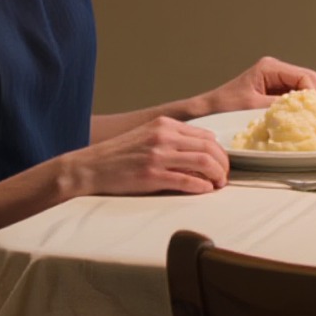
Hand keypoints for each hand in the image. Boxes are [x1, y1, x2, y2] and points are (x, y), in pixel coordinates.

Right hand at [63, 115, 228, 195]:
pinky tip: (205, 190)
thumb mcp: (147, 136)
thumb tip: (204, 148)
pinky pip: (186, 180)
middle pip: (209, 148)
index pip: (206, 135)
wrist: (91, 167)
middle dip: (223, 164)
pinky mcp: (152, 175)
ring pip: (203, 162)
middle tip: (224, 177)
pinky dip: (201, 186)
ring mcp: (158, 156)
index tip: (222, 164)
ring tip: (218, 184)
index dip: (220, 152)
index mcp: (165, 125)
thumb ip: (173, 138)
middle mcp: (163, 136)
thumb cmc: (119, 155)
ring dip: (217, 175)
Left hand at [199, 54, 315, 113]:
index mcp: (270, 67)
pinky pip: (294, 94)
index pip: (304, 76)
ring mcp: (275, 78)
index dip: (314, 93)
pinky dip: (299, 105)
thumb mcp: (254, 107)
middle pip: (307, 79)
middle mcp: (275, 68)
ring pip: (303, 87)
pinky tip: (299, 117)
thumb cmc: (226, 106)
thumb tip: (303, 111)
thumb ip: (280, 106)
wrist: (209, 109)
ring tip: (310, 118)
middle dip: (313, 97)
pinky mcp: (273, 88)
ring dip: (307, 102)